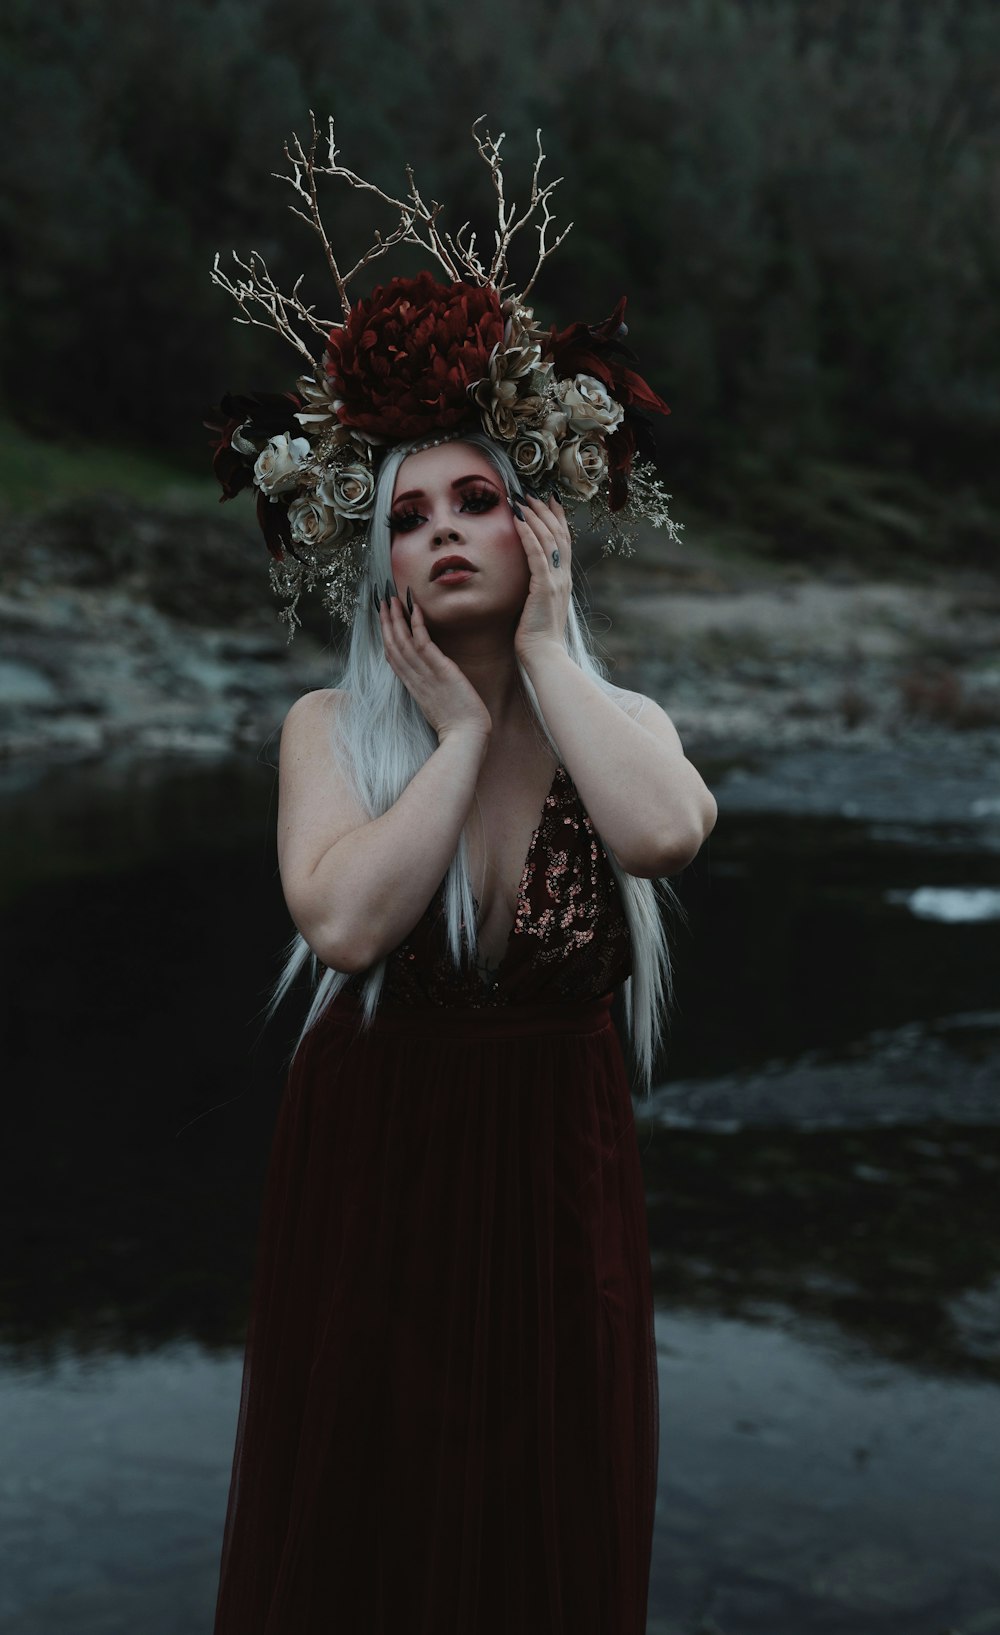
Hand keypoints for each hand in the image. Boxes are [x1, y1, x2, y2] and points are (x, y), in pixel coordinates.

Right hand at [377, 583, 491, 741]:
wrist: (465, 736)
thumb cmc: (456, 725)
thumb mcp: (437, 704)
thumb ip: (430, 689)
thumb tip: (431, 680)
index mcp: (412, 686)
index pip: (393, 657)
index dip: (386, 637)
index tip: (383, 620)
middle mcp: (414, 678)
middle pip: (392, 645)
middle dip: (386, 622)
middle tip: (382, 601)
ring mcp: (425, 673)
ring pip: (402, 641)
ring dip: (396, 618)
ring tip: (392, 598)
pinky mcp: (439, 669)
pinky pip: (423, 642)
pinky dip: (417, 624)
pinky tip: (414, 608)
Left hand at [511, 492, 572, 661]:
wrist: (545, 656)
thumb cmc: (538, 638)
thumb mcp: (539, 607)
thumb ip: (538, 590)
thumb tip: (529, 580)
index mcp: (563, 581)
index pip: (563, 542)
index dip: (558, 519)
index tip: (550, 500)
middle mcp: (563, 577)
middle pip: (558, 534)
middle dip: (545, 511)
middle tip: (533, 492)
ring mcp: (555, 581)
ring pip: (548, 539)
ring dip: (534, 516)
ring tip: (522, 499)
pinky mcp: (544, 588)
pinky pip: (536, 555)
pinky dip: (528, 534)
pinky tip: (518, 519)